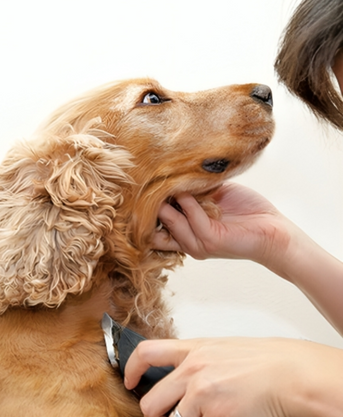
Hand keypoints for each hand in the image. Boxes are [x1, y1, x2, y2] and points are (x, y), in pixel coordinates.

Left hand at [123, 336, 342, 416]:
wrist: (291, 374)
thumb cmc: (265, 361)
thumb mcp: (221, 348)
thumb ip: (198, 359)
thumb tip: (184, 376)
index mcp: (192, 351)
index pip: (146, 353)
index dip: (131, 369)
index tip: (129, 381)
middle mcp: (192, 372)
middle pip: (150, 403)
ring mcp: (203, 396)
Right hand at [152, 183, 293, 271]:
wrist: (274, 231)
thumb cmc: (247, 213)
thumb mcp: (213, 198)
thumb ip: (193, 191)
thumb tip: (172, 173)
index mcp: (186, 234)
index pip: (153, 226)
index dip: (146, 207)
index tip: (142, 184)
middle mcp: (187, 242)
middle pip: (154, 224)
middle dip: (151, 203)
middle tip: (148, 180)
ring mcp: (197, 244)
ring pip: (169, 221)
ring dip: (168, 199)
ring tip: (168, 180)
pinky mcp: (211, 241)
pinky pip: (191, 218)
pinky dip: (188, 202)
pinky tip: (189, 189)